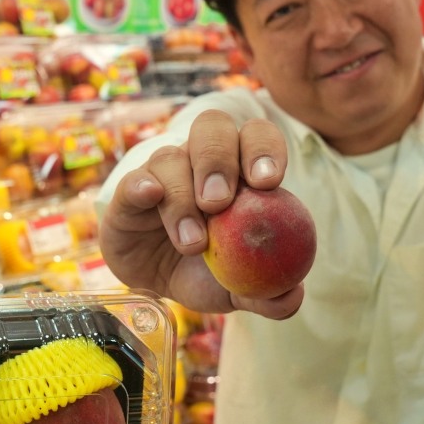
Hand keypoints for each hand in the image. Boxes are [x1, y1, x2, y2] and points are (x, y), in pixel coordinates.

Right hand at [99, 110, 303, 317]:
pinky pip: (133, 180)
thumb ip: (267, 293)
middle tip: (220, 202)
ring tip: (192, 243)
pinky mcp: (130, 193)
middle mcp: (200, 159)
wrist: (159, 286)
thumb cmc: (208, 272)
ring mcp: (162, 172)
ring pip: (171, 158)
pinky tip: (150, 195)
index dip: (264, 149)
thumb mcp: (238, 288)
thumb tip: (293, 295)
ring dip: (182, 197)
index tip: (267, 181)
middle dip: (219, 160)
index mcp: (239, 169)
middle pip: (212, 128)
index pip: (256, 138)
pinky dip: (142, 185)